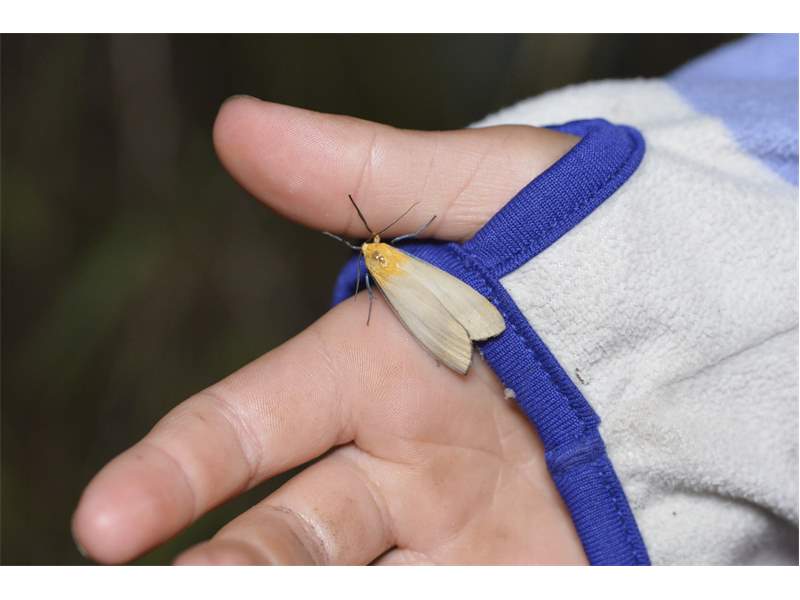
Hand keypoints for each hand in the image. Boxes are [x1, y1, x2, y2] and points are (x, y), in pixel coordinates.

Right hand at [72, 97, 585, 564]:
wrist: (709, 318)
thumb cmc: (592, 236)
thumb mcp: (491, 194)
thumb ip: (368, 175)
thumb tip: (237, 124)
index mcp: (374, 368)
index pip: (249, 422)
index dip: (176, 467)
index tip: (103, 520)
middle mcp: (400, 463)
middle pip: (290, 531)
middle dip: (231, 567)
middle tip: (187, 592)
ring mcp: (458, 533)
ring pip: (349, 588)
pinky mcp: (519, 575)